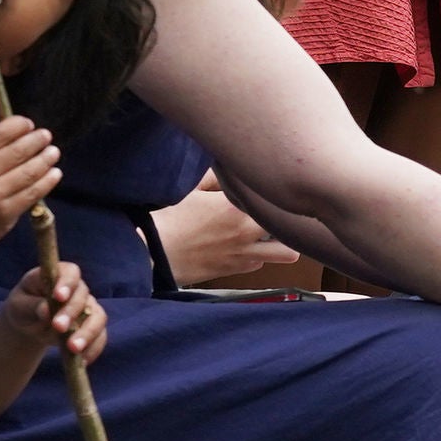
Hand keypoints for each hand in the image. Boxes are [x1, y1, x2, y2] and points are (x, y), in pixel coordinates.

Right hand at [0, 115, 62, 264]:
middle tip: (46, 136)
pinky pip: (32, 194)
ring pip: (29, 172)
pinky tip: (54, 174)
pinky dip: (47, 182)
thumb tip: (14, 138)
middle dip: (36, 140)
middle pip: (18, 151)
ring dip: (45, 159)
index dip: (19, 126)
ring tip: (53, 153)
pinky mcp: (5, 215)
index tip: (29, 125)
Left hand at [0, 258, 107, 364]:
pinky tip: (81, 361)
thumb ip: (31, 305)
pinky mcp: (93, 328)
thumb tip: (45, 310)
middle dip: (72, 313)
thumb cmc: (22, 307)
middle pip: (83, 297)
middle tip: (58, 327)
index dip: (67, 283)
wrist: (29, 324)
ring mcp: (88, 308)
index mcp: (59, 276)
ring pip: (98, 318)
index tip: (58, 296)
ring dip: (88, 333)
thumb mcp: (18, 305)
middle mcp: (78, 290)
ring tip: (73, 349)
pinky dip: (93, 349)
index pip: (70, 273)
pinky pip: (100, 337)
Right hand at [152, 172, 292, 281]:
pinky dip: (259, 256)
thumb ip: (218, 177)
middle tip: (285, 211)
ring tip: (279, 234)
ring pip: (285, 252)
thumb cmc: (168, 217)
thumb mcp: (191, 187)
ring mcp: (245, 253)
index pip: (274, 197)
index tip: (280, 187)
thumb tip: (234, 170)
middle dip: (289, 218)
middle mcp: (247, 231)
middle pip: (288, 226)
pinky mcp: (236, 270)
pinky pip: (260, 264)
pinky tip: (250, 247)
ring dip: (283, 243)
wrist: (151, 253)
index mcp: (238, 206)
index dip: (278, 192)